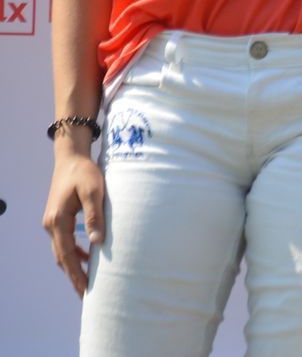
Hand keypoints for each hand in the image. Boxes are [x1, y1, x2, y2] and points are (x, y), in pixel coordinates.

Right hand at [43, 150, 105, 296]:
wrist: (70, 157)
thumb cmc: (84, 172)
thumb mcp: (94, 191)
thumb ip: (95, 215)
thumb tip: (98, 241)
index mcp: (57, 221)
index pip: (67, 255)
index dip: (76, 274)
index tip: (86, 290)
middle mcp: (51, 224)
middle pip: (62, 258)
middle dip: (73, 277)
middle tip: (86, 296)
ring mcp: (52, 222)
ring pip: (62, 251)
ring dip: (73, 267)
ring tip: (87, 282)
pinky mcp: (58, 218)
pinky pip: (64, 242)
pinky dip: (74, 253)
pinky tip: (87, 257)